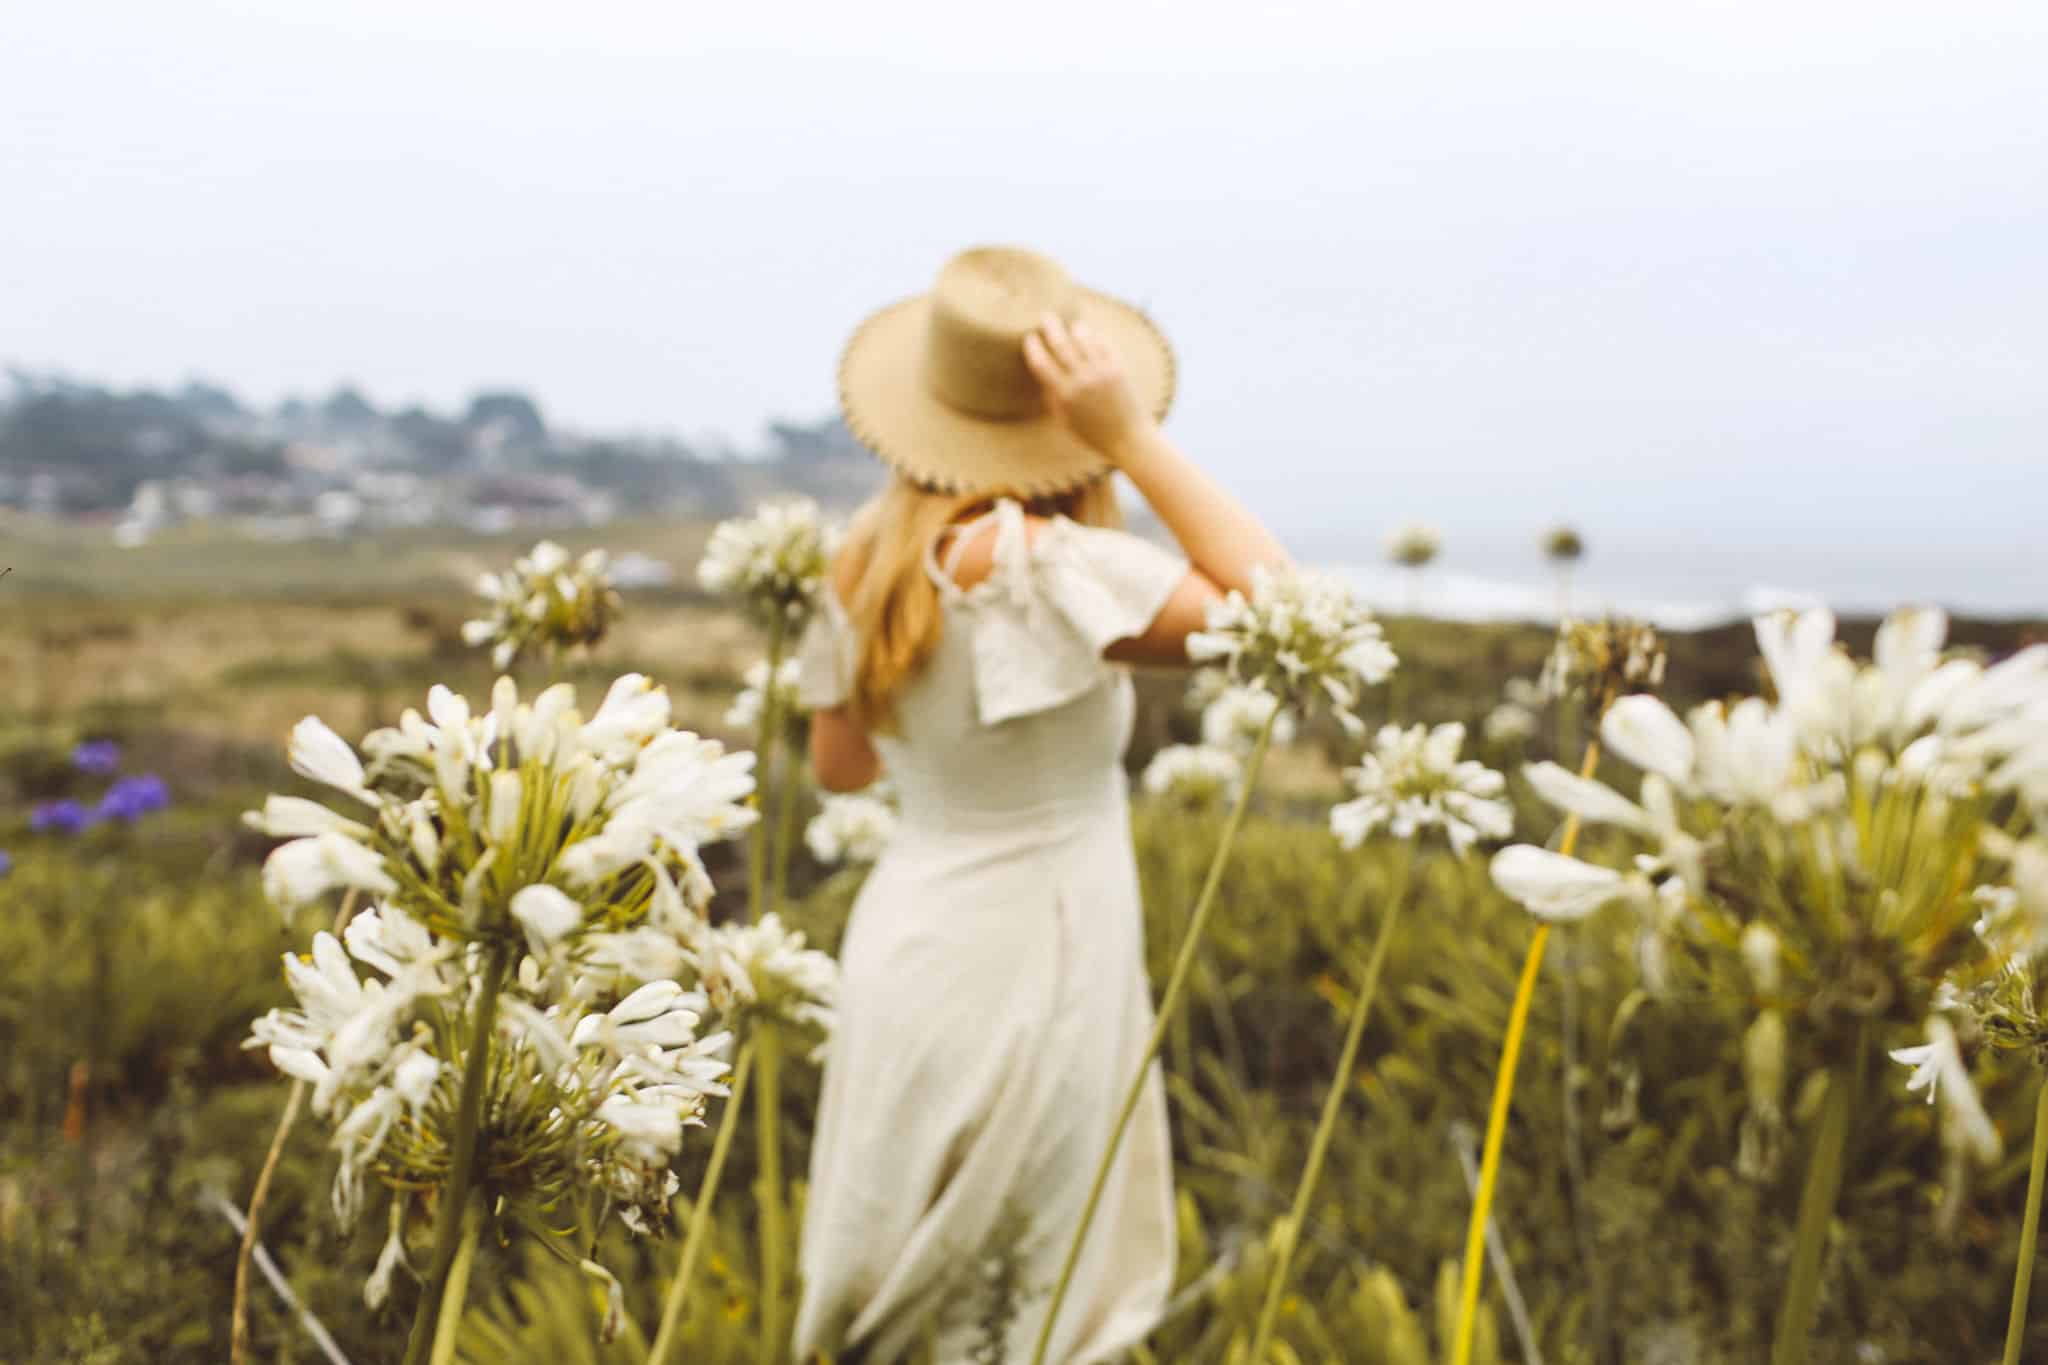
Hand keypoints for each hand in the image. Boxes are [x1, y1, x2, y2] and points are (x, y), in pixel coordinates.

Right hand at [1022, 313, 1155, 462]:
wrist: (1128, 438)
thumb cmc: (1093, 434)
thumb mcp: (1065, 421)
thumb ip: (1052, 398)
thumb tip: (1043, 375)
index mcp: (1064, 395)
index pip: (1041, 363)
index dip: (1032, 347)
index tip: (1030, 338)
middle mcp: (1081, 380)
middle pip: (1060, 344)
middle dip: (1050, 327)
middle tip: (1045, 317)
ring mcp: (1101, 372)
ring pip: (1083, 339)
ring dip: (1075, 329)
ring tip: (1072, 326)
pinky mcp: (1118, 369)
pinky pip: (1103, 345)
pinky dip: (1096, 338)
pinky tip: (1092, 337)